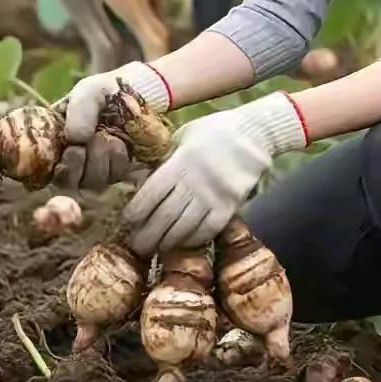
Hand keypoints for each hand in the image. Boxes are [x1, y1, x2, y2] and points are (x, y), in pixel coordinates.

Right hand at [52, 60, 169, 191]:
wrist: (143, 92)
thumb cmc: (108, 91)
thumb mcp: (89, 91)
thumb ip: (78, 110)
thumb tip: (75, 140)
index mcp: (55, 138)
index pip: (42, 165)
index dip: (55, 164)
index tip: (72, 149)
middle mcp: (70, 158)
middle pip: (65, 181)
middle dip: (78, 164)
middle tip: (94, 140)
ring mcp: (94, 167)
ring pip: (89, 183)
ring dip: (100, 160)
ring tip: (110, 137)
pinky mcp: (116, 172)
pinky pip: (112, 178)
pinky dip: (117, 161)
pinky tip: (122, 143)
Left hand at [121, 92, 306, 253]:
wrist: (254, 133)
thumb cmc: (215, 130)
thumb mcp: (183, 135)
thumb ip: (165, 157)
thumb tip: (141, 177)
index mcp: (179, 163)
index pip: (150, 195)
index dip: (135, 213)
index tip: (126, 223)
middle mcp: (193, 183)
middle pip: (164, 217)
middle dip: (147, 235)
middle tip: (136, 247)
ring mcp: (213, 196)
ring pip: (184, 228)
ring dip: (167, 242)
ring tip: (156, 251)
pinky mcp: (230, 205)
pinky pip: (208, 229)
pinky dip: (194, 240)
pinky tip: (184, 244)